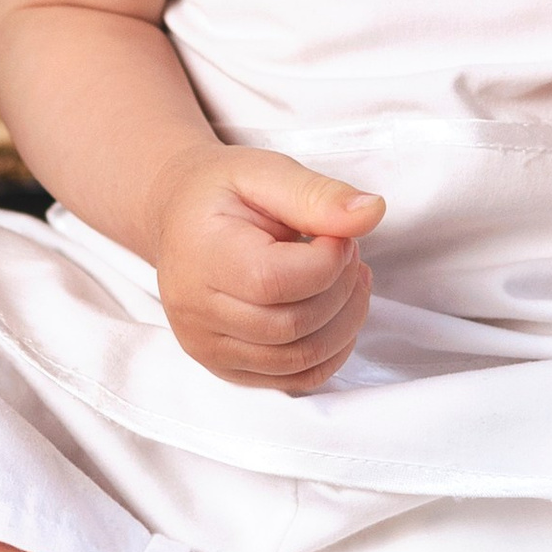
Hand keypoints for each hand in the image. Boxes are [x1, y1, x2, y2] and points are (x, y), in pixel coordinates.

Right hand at [149, 147, 383, 392]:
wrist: (179, 217)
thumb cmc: (223, 193)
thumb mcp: (267, 172)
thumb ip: (318, 195)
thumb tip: (372, 213)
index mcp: (202, 257)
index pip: (276, 282)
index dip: (329, 262)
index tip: (339, 234)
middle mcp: (196, 312)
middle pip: (293, 326)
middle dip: (341, 289)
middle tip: (348, 253)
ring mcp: (207, 347)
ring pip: (299, 359)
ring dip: (344, 322)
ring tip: (347, 279)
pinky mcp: (226, 367)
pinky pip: (294, 379)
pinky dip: (330, 352)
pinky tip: (336, 313)